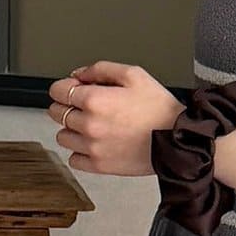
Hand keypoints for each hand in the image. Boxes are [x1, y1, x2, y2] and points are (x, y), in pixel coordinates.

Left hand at [47, 61, 182, 175]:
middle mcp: (89, 125)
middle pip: (57, 113)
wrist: (178, 141)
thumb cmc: (159, 109)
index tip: (74, 90)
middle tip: (85, 107)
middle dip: (67, 106)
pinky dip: (80, 152)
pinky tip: (94, 144)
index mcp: (95, 100)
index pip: (58, 91)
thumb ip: (100, 69)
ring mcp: (92, 148)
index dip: (65, 87)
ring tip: (91, 126)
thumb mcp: (133, 74)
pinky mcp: (99, 166)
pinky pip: (74, 160)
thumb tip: (78, 75)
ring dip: (72, 130)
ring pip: (63, 137)